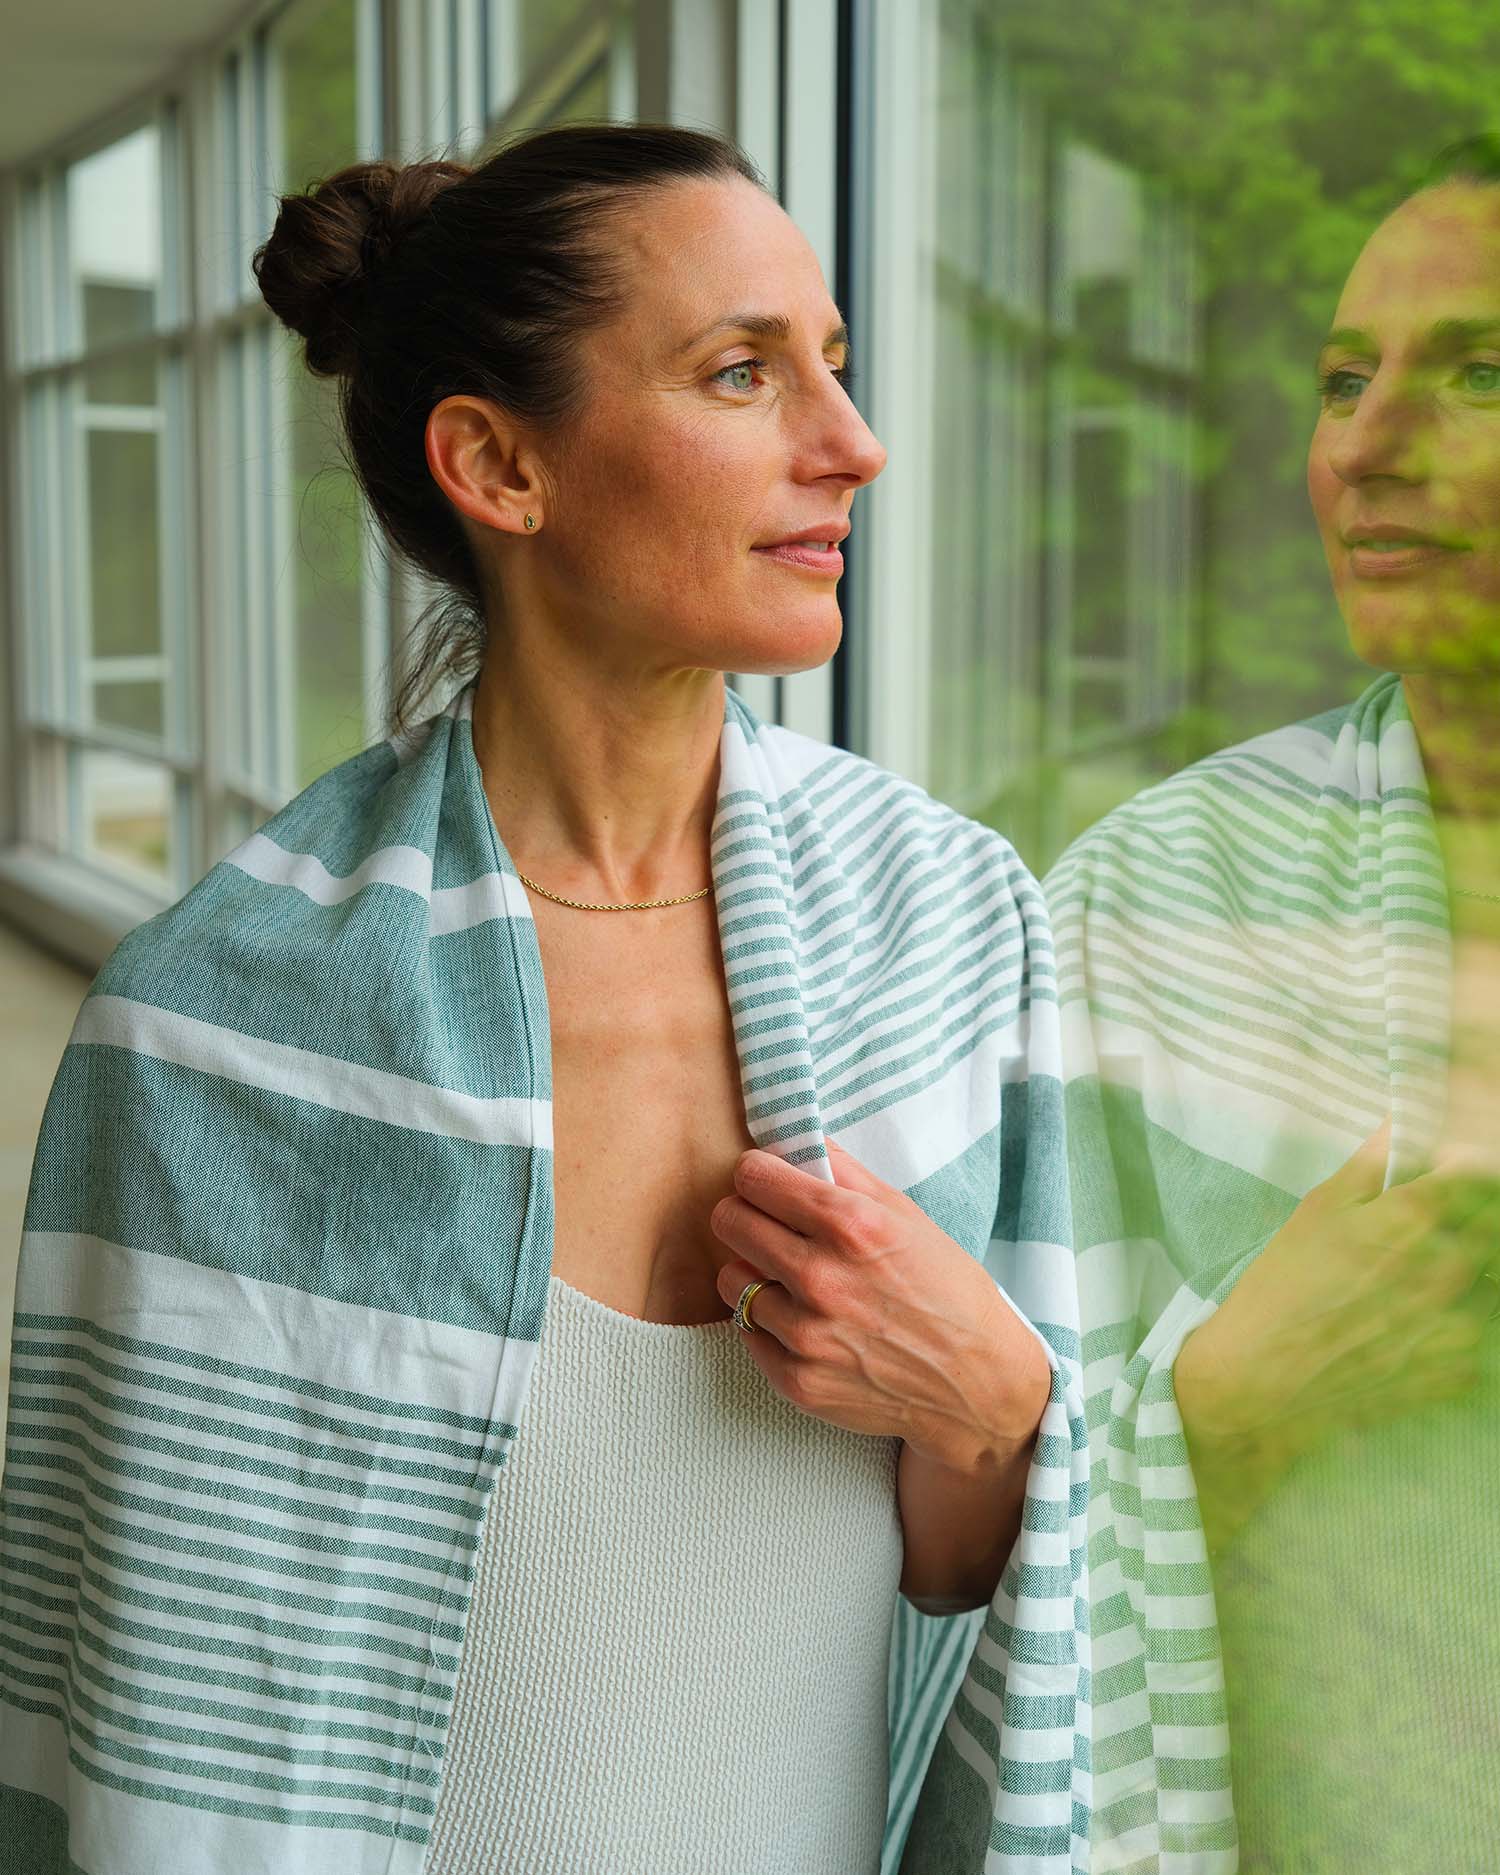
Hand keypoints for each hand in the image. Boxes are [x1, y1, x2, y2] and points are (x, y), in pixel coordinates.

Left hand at [710, 1137, 1050, 1473]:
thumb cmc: (949, 1291)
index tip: (766, 1182)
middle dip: (747, 1216)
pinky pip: (747, 1332)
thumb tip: (794, 1140)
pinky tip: (807, 1323)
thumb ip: (845, 1172)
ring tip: (793, 1282)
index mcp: (851, 1225)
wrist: (978, 1384)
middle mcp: (821, 1277)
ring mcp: (805, 1334)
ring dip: (755, 1275)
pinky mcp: (796, 1380)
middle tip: (771, 1226)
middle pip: (728, 1221)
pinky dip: (769, 1325)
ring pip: (731, 1279)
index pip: (753, 1177)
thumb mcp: (908, 1216)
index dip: (757, 1175)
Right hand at [1176, 1121, 1499, 1465]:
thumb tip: (1411, 1117)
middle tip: (1424, 1225)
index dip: (1463, 1163)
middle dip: (1468, 1213)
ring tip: (1417, 1276)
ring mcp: (1465, 1323)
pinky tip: (1416, 1320)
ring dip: (1471, 1265)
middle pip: (1492, 1221)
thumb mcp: (1319, 1208)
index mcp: (1417, 1217)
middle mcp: (1454, 1266)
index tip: (1445, 1168)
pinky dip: (1461, 1317)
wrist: (1263, 1380)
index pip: (1479, 1170)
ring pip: (1492, 1276)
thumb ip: (1376, 1160)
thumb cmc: (1283, 1285)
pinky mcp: (1464, 1369)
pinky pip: (1483, 1329)